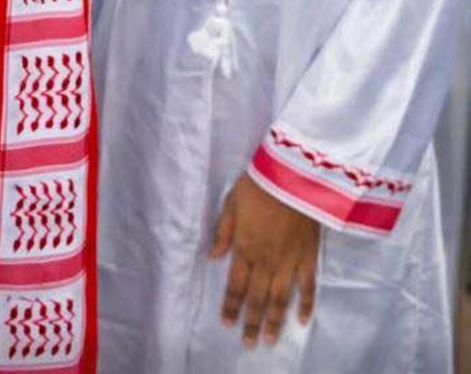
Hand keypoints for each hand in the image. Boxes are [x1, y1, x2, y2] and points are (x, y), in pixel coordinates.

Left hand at [210, 173, 318, 349]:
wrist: (292, 178)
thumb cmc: (258, 186)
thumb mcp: (231, 203)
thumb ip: (223, 232)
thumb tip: (214, 257)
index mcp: (245, 249)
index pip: (236, 286)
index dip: (232, 306)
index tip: (228, 325)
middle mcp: (266, 262)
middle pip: (257, 299)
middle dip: (251, 323)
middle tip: (249, 345)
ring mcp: (289, 262)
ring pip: (280, 299)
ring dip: (274, 322)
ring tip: (269, 340)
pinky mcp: (309, 256)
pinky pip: (308, 286)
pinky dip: (306, 304)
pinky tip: (302, 320)